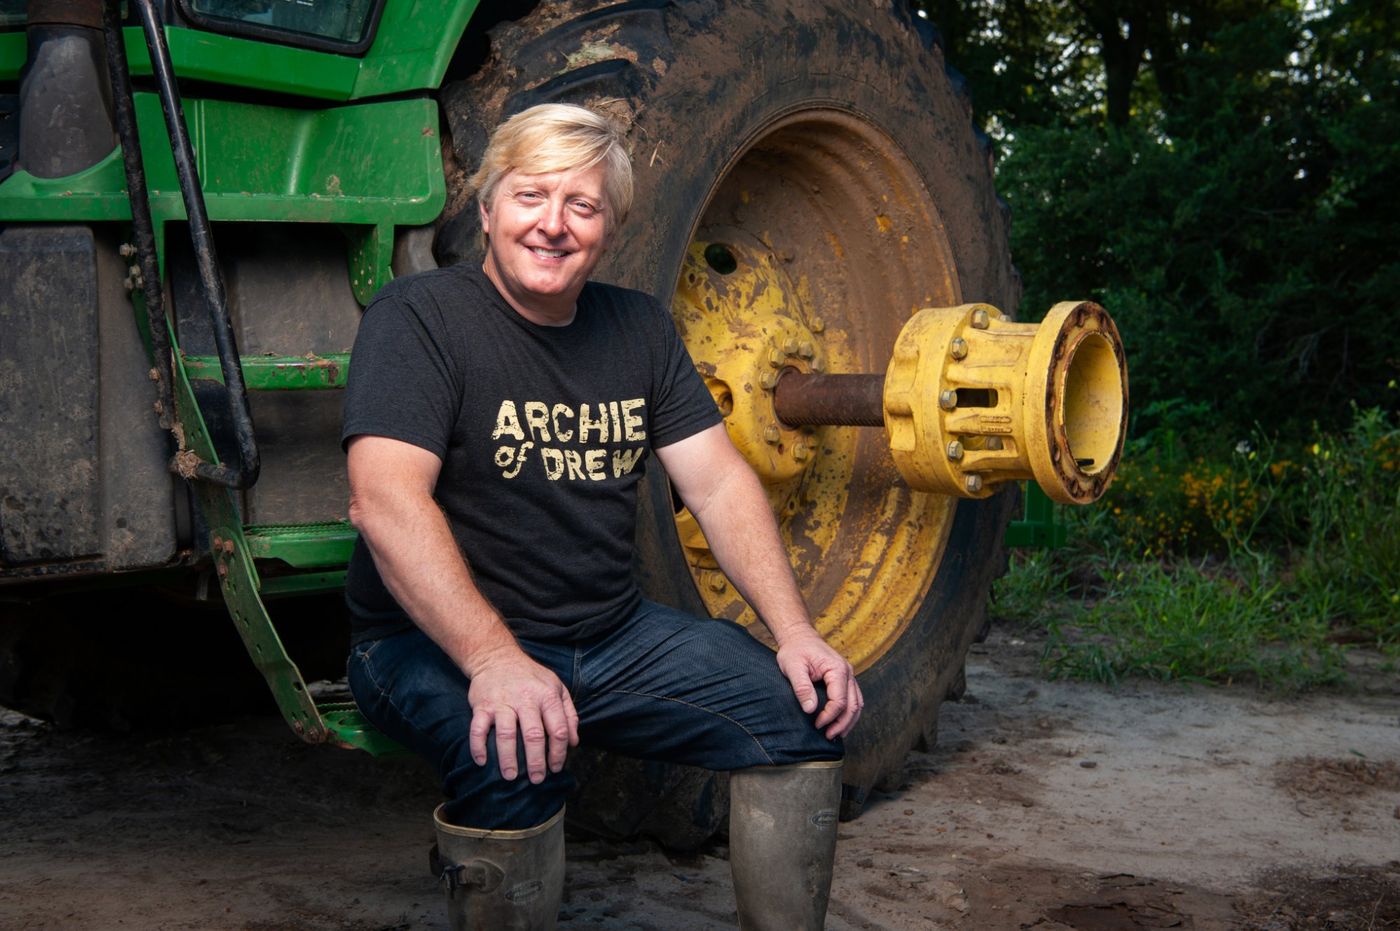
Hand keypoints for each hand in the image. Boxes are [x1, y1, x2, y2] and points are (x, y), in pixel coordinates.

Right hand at [465, 648, 579, 782]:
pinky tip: (482, 761)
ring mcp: (502, 702)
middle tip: (536, 779)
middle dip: (536, 761)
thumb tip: (575, 742)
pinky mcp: (482, 705)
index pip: (558, 729)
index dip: (559, 752)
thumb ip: (569, 714)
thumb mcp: (556, 687)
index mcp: (547, 696)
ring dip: (508, 759)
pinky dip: (478, 746)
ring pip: (506, 734)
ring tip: (510, 776)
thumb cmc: (530, 677)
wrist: (497, 657)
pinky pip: (477, 728)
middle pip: (534, 735)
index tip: (556, 768)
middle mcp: (526, 698)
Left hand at [775, 630, 863, 739]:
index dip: (829, 716)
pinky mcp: (844, 679)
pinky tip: (840, 723)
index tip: (816, 724)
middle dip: (842, 724)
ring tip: (836, 735)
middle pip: (853, 705)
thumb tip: (811, 709)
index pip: (840, 700)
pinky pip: (854, 699)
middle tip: (828, 736)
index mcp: (837, 669)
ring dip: (849, 721)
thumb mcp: (793, 667)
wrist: (799, 637)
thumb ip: (802, 687)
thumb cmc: (795, 650)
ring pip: (857, 703)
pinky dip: (849, 713)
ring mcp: (848, 675)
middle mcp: (848, 672)